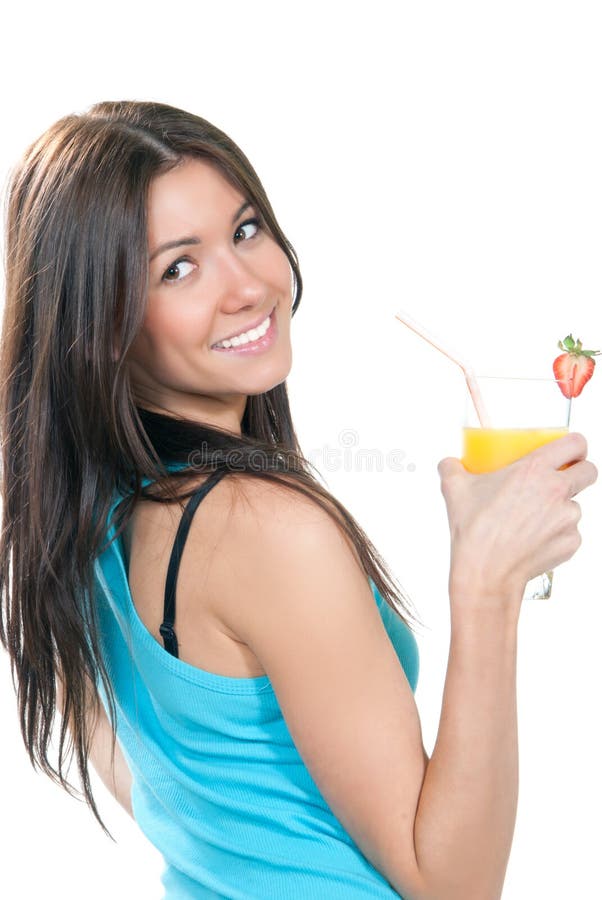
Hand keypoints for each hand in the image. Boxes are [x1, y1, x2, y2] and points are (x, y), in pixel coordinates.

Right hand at [437, 433, 597, 604]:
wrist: (486, 571)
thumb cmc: (474, 530)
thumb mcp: (454, 489)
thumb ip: (451, 468)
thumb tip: (449, 464)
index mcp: (534, 469)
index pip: (575, 444)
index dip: (576, 445)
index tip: (569, 451)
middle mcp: (557, 491)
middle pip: (589, 471)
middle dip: (579, 472)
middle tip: (561, 479)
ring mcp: (568, 518)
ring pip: (575, 505)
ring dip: (561, 508)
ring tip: (533, 519)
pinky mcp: (571, 542)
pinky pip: (570, 532)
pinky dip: (556, 534)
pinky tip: (534, 539)